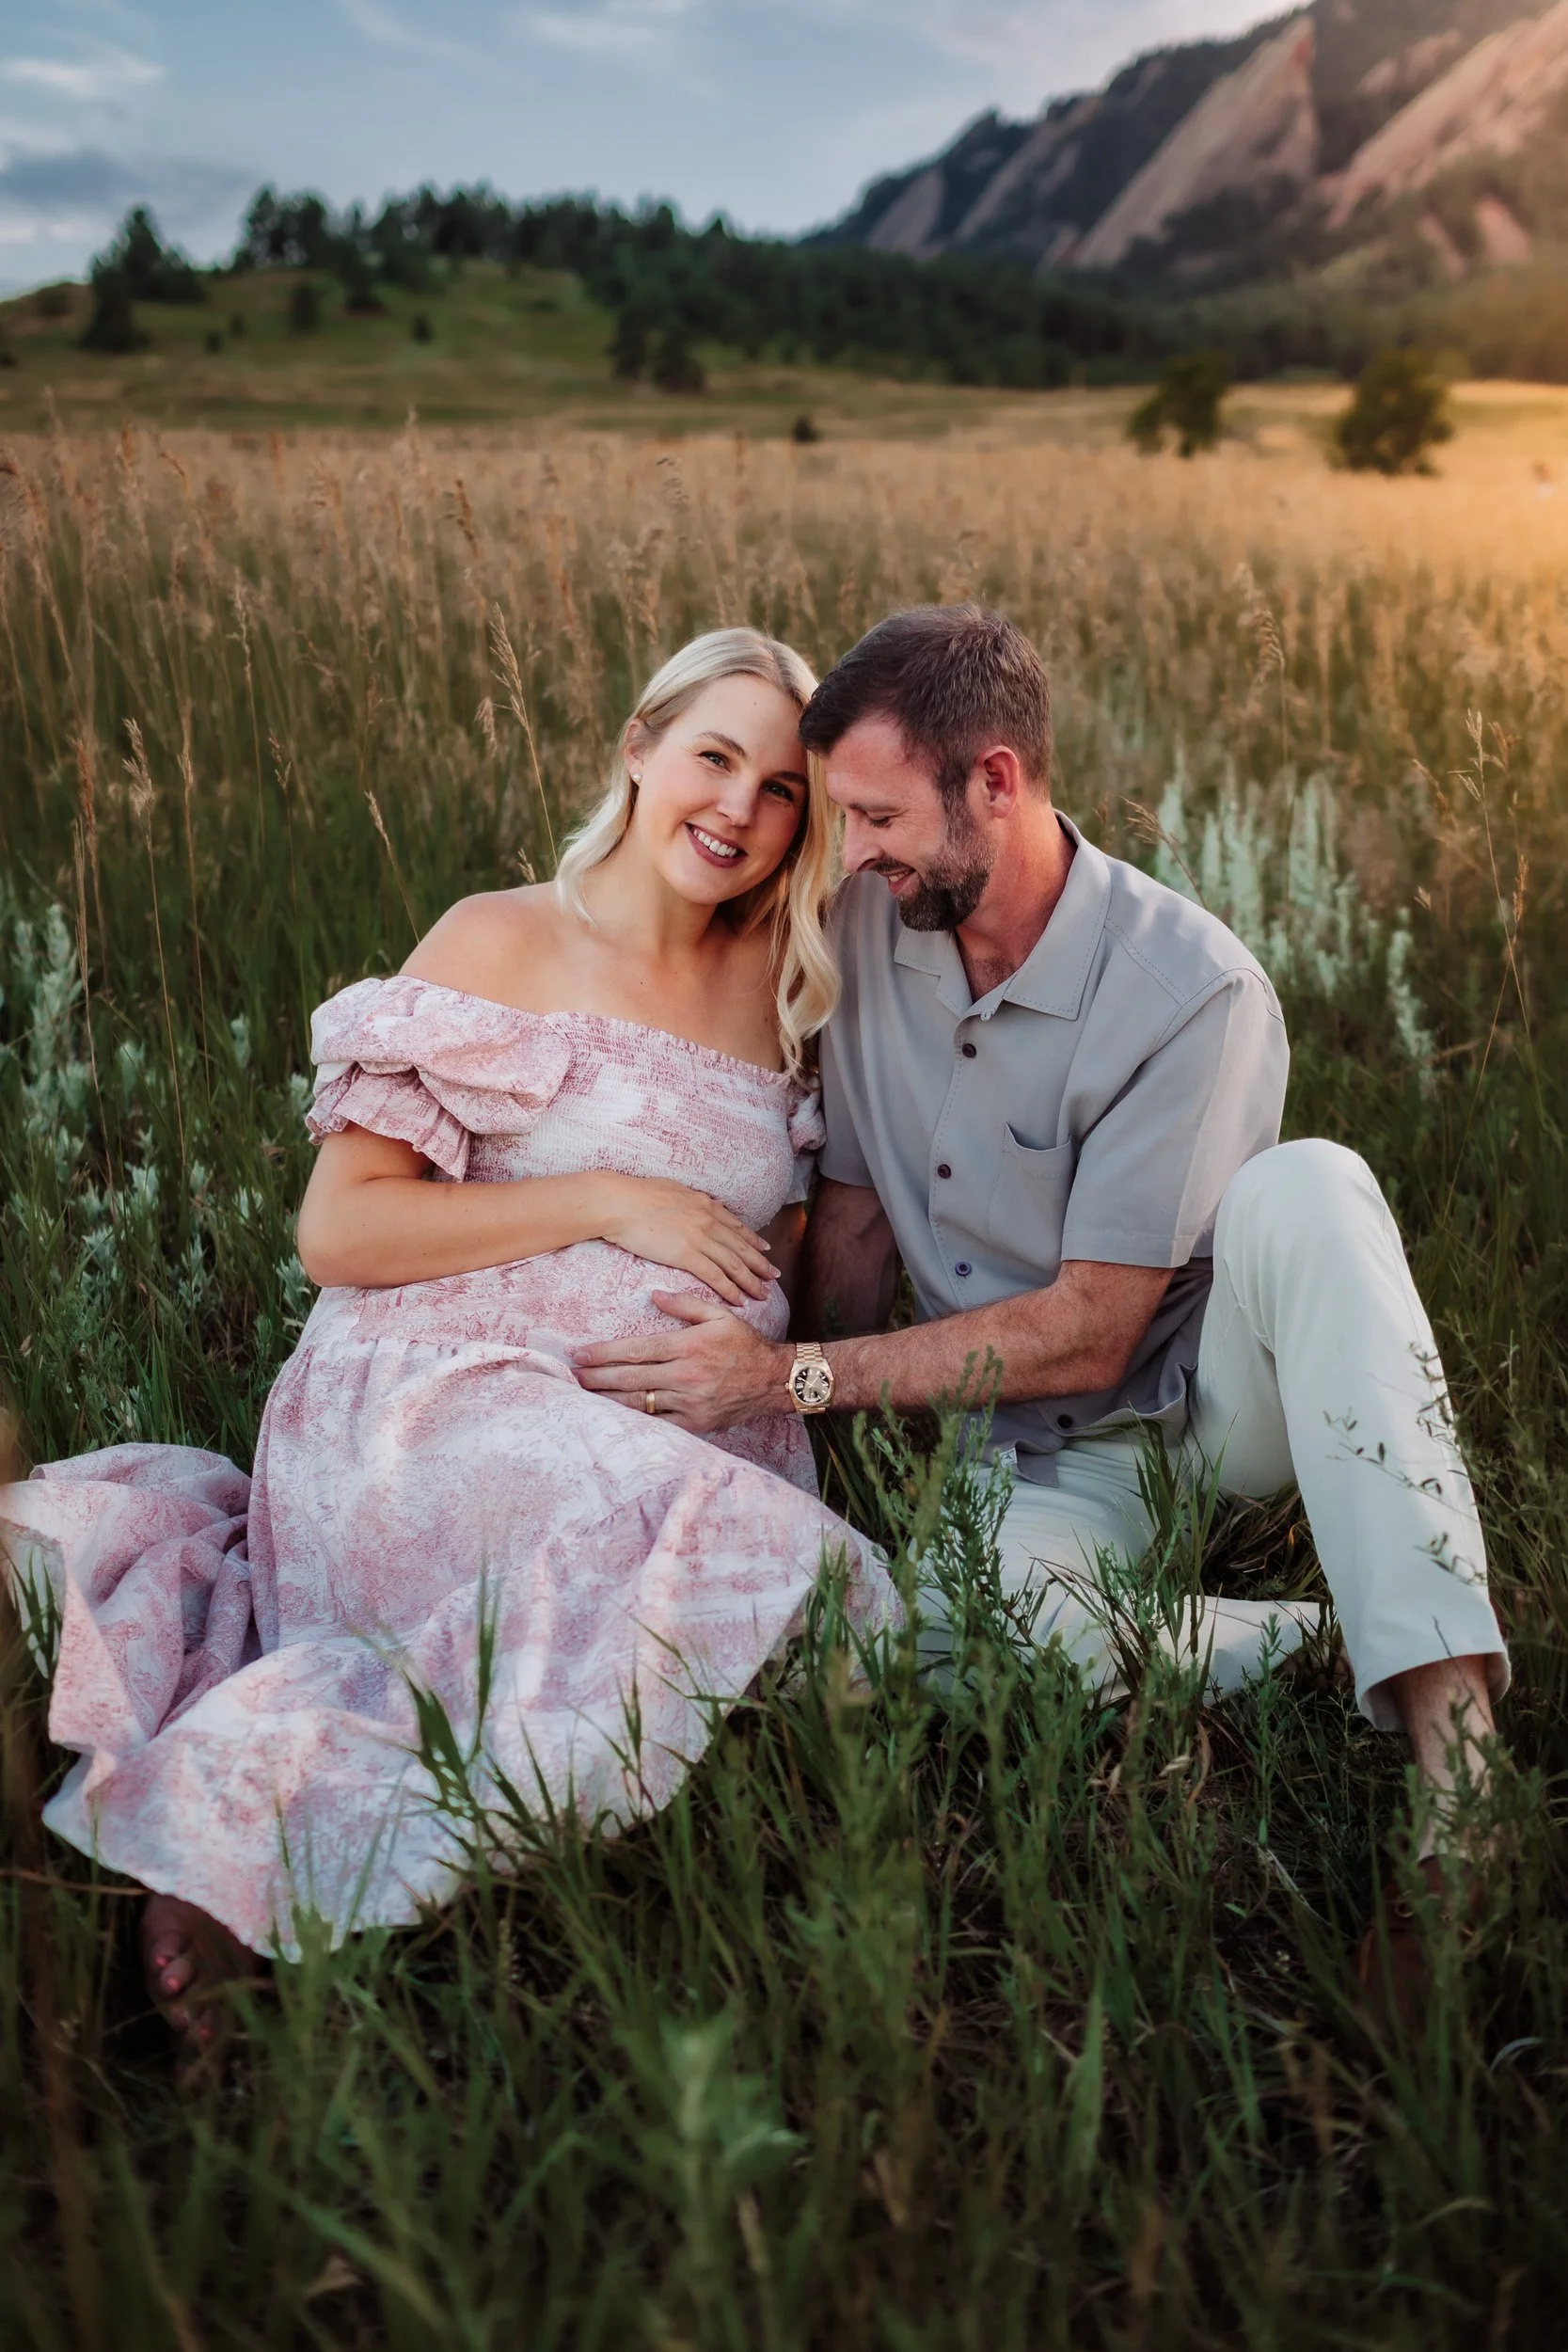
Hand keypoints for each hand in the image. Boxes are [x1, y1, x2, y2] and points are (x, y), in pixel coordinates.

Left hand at [573, 1292, 791, 1432]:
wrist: (775, 1381)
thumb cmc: (745, 1345)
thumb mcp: (720, 1315)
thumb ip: (686, 1304)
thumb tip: (654, 1296)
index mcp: (689, 1346)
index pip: (637, 1349)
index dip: (604, 1352)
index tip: (580, 1353)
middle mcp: (686, 1375)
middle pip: (630, 1377)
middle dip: (597, 1377)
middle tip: (572, 1376)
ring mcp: (690, 1403)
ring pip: (640, 1403)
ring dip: (608, 1399)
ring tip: (585, 1395)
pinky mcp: (695, 1423)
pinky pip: (658, 1424)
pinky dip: (635, 1420)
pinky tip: (615, 1416)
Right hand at [593, 1176, 779, 1306]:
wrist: (620, 1202)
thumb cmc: (637, 1195)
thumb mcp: (672, 1189)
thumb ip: (688, 1199)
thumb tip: (696, 1200)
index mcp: (704, 1204)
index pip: (736, 1225)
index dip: (753, 1239)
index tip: (765, 1248)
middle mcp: (708, 1220)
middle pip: (742, 1246)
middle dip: (760, 1263)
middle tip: (775, 1275)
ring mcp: (700, 1237)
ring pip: (734, 1263)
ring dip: (751, 1281)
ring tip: (763, 1294)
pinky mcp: (687, 1254)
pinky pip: (716, 1276)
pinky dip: (731, 1289)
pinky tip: (740, 1300)